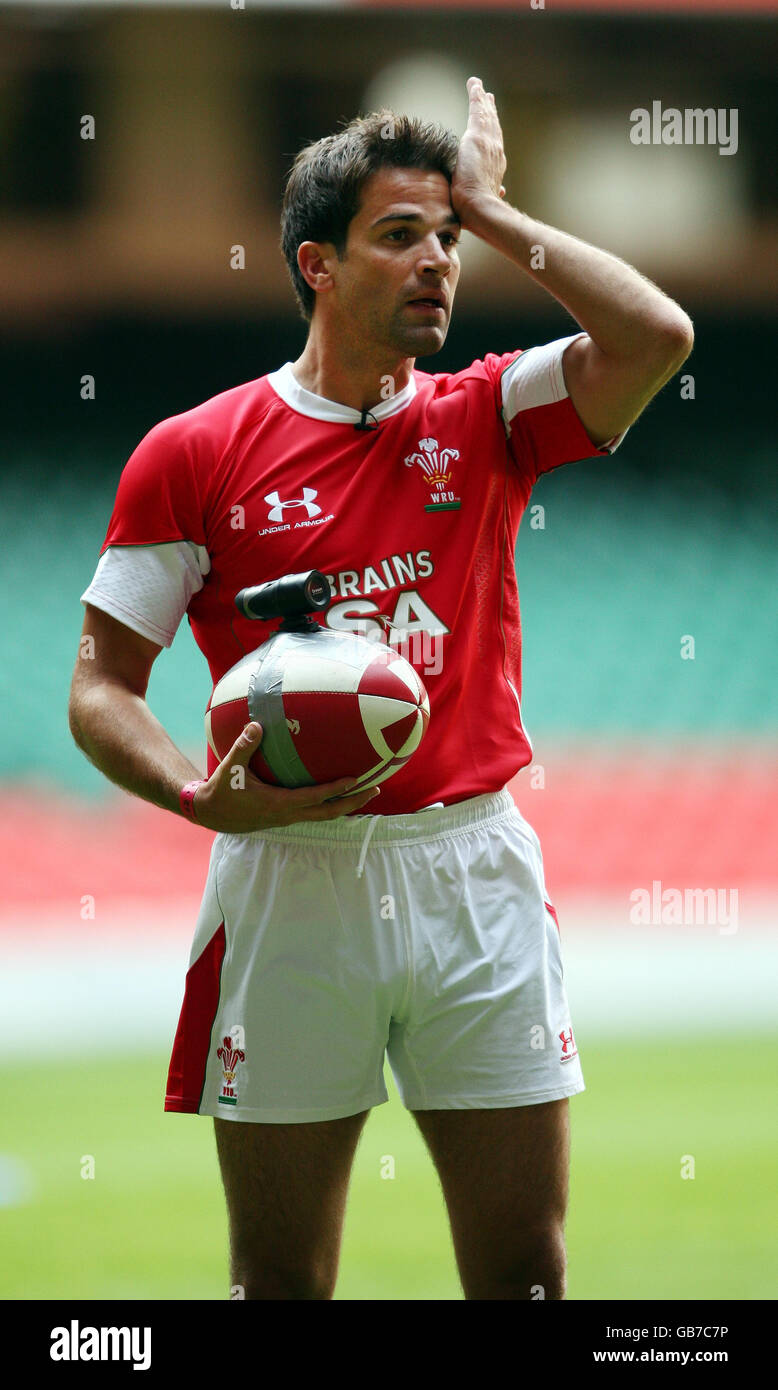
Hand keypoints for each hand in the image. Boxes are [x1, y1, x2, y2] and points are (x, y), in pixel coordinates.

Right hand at [191, 722, 380, 831]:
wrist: (212, 815)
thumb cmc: (222, 791)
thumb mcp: (231, 769)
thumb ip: (244, 747)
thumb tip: (257, 724)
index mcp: (279, 804)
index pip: (315, 797)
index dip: (337, 789)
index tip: (356, 779)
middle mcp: (289, 814)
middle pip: (329, 813)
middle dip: (353, 802)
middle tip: (376, 789)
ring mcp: (289, 818)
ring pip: (324, 815)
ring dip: (346, 805)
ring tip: (366, 792)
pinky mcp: (286, 817)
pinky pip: (315, 812)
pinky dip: (331, 804)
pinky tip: (339, 794)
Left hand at [451, 77, 507, 225]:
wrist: (479, 208)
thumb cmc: (477, 212)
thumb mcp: (485, 198)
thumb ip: (492, 192)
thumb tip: (502, 191)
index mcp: (495, 168)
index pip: (494, 144)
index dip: (493, 131)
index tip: (491, 121)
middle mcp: (495, 152)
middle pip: (492, 126)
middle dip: (490, 111)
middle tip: (488, 97)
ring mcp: (488, 143)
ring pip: (485, 116)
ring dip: (482, 100)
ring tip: (479, 87)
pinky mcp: (477, 137)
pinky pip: (476, 111)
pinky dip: (476, 97)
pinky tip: (474, 85)